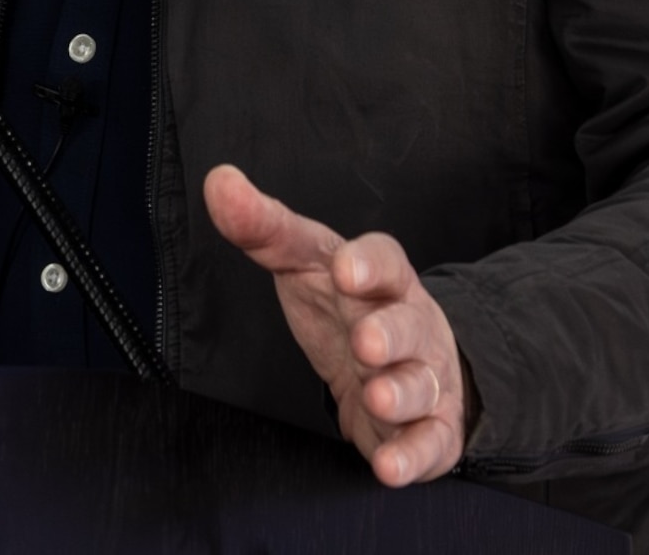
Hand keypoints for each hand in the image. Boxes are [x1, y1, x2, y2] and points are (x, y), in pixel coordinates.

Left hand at [202, 163, 474, 485]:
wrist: (405, 361)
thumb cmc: (347, 305)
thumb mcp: (304, 261)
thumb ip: (263, 227)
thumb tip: (219, 181)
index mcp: (381, 279)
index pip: (385, 260)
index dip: (369, 264)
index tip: (344, 269)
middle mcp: (409, 325)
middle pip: (409, 324)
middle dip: (391, 332)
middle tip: (366, 341)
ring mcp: (424, 378)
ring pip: (420, 384)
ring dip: (401, 392)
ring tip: (378, 397)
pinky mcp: (429, 430)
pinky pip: (429, 444)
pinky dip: (412, 456)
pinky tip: (390, 466)